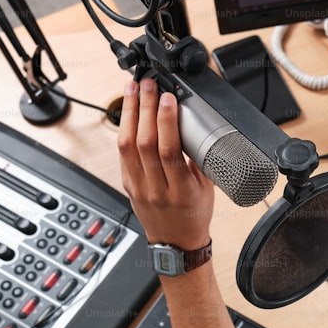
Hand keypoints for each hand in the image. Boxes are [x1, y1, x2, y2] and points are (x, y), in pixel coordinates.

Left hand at [117, 79, 214, 250]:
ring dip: (129, 113)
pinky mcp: (127, 184)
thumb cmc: (194, 216)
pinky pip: (122, 153)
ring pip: (127, 145)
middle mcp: (156, 189)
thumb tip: (192, 126)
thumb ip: (197, 159)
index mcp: (181, 191)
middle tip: (148, 84)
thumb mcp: (206, 188)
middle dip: (145, 108)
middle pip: (144, 142)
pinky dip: (124, 128)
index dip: (166, 121)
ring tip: (132, 90)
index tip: (168, 98)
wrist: (176, 243)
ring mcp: (138, 187)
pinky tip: (127, 112)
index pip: (168, 150)